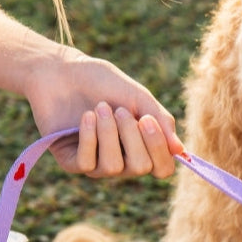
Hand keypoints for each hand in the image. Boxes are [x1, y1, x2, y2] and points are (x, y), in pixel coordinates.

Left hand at [25, 48, 184, 178]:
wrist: (63, 72)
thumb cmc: (103, 83)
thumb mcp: (138, 98)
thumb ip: (160, 122)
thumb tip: (179, 150)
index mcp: (143, 146)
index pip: (162, 168)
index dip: (159, 149)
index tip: (148, 120)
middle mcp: (123, 160)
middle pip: (141, 168)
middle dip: (132, 136)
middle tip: (120, 110)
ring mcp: (98, 164)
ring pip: (113, 166)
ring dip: (108, 133)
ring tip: (100, 108)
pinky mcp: (72, 163)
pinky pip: (87, 163)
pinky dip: (89, 136)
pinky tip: (86, 116)